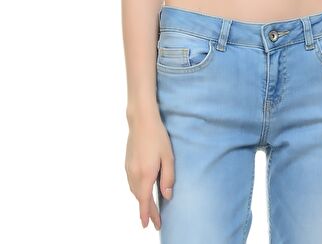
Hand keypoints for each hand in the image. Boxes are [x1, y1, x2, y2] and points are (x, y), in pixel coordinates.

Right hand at [125, 115, 174, 229]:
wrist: (141, 121)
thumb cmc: (158, 137)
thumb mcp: (168, 157)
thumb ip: (168, 178)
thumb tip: (167, 196)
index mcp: (146, 174)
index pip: (145, 201)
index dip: (148, 215)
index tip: (149, 225)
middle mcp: (135, 174)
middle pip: (139, 198)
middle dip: (146, 210)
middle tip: (154, 219)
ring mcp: (129, 169)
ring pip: (134, 191)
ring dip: (141, 200)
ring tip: (149, 207)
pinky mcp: (127, 163)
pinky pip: (131, 183)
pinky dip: (137, 191)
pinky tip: (142, 190)